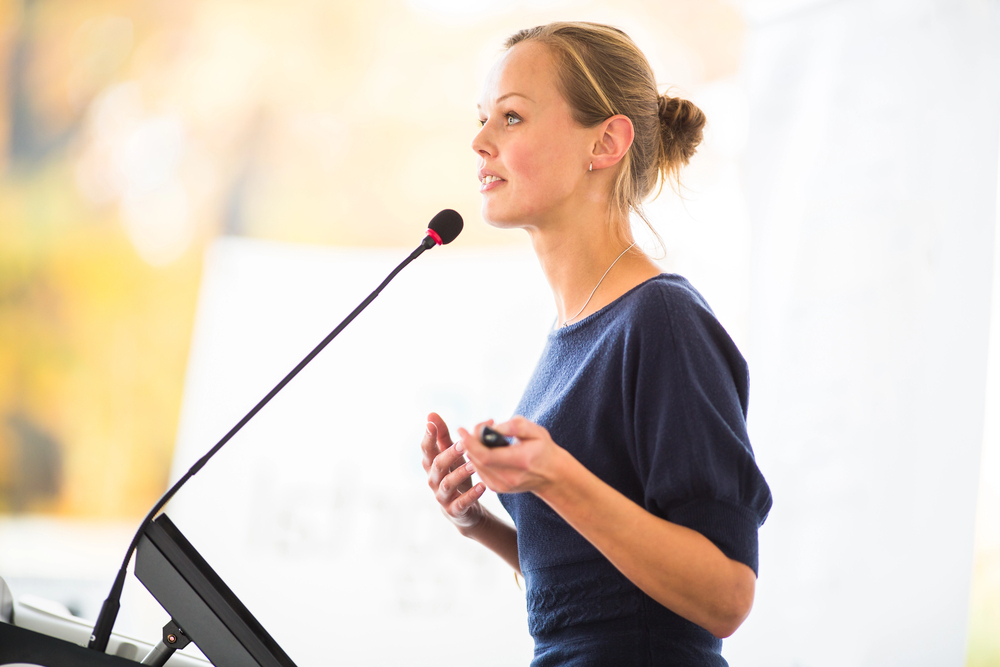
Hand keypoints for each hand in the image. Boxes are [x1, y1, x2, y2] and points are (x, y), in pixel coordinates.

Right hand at [421, 412, 486, 533]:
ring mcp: (442, 495)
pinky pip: (461, 502)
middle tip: (464, 443)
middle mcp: (433, 479)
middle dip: (449, 453)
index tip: (431, 422)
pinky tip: (483, 486)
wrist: (463, 509)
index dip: (428, 436)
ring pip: (448, 483)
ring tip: (474, 464)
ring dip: (461, 473)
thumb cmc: (455, 475)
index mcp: (432, 464)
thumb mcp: (450, 455)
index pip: (426, 449)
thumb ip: (443, 435)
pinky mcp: (454, 509)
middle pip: (437, 464)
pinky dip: (472, 495)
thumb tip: (431, 413)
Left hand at [458, 416, 565, 494]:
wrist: (552, 475)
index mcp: (521, 461)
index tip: (461, 429)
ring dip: (473, 449)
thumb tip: (492, 427)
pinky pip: (479, 470)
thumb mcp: (536, 431)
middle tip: (473, 428)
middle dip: (470, 442)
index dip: (470, 443)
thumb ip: (514, 426)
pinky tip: (486, 449)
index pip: (486, 456)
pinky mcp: (497, 488)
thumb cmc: (543, 449)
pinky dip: (477, 458)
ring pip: (476, 465)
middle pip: (478, 460)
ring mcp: (502, 486)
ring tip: (482, 437)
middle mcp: (510, 478)